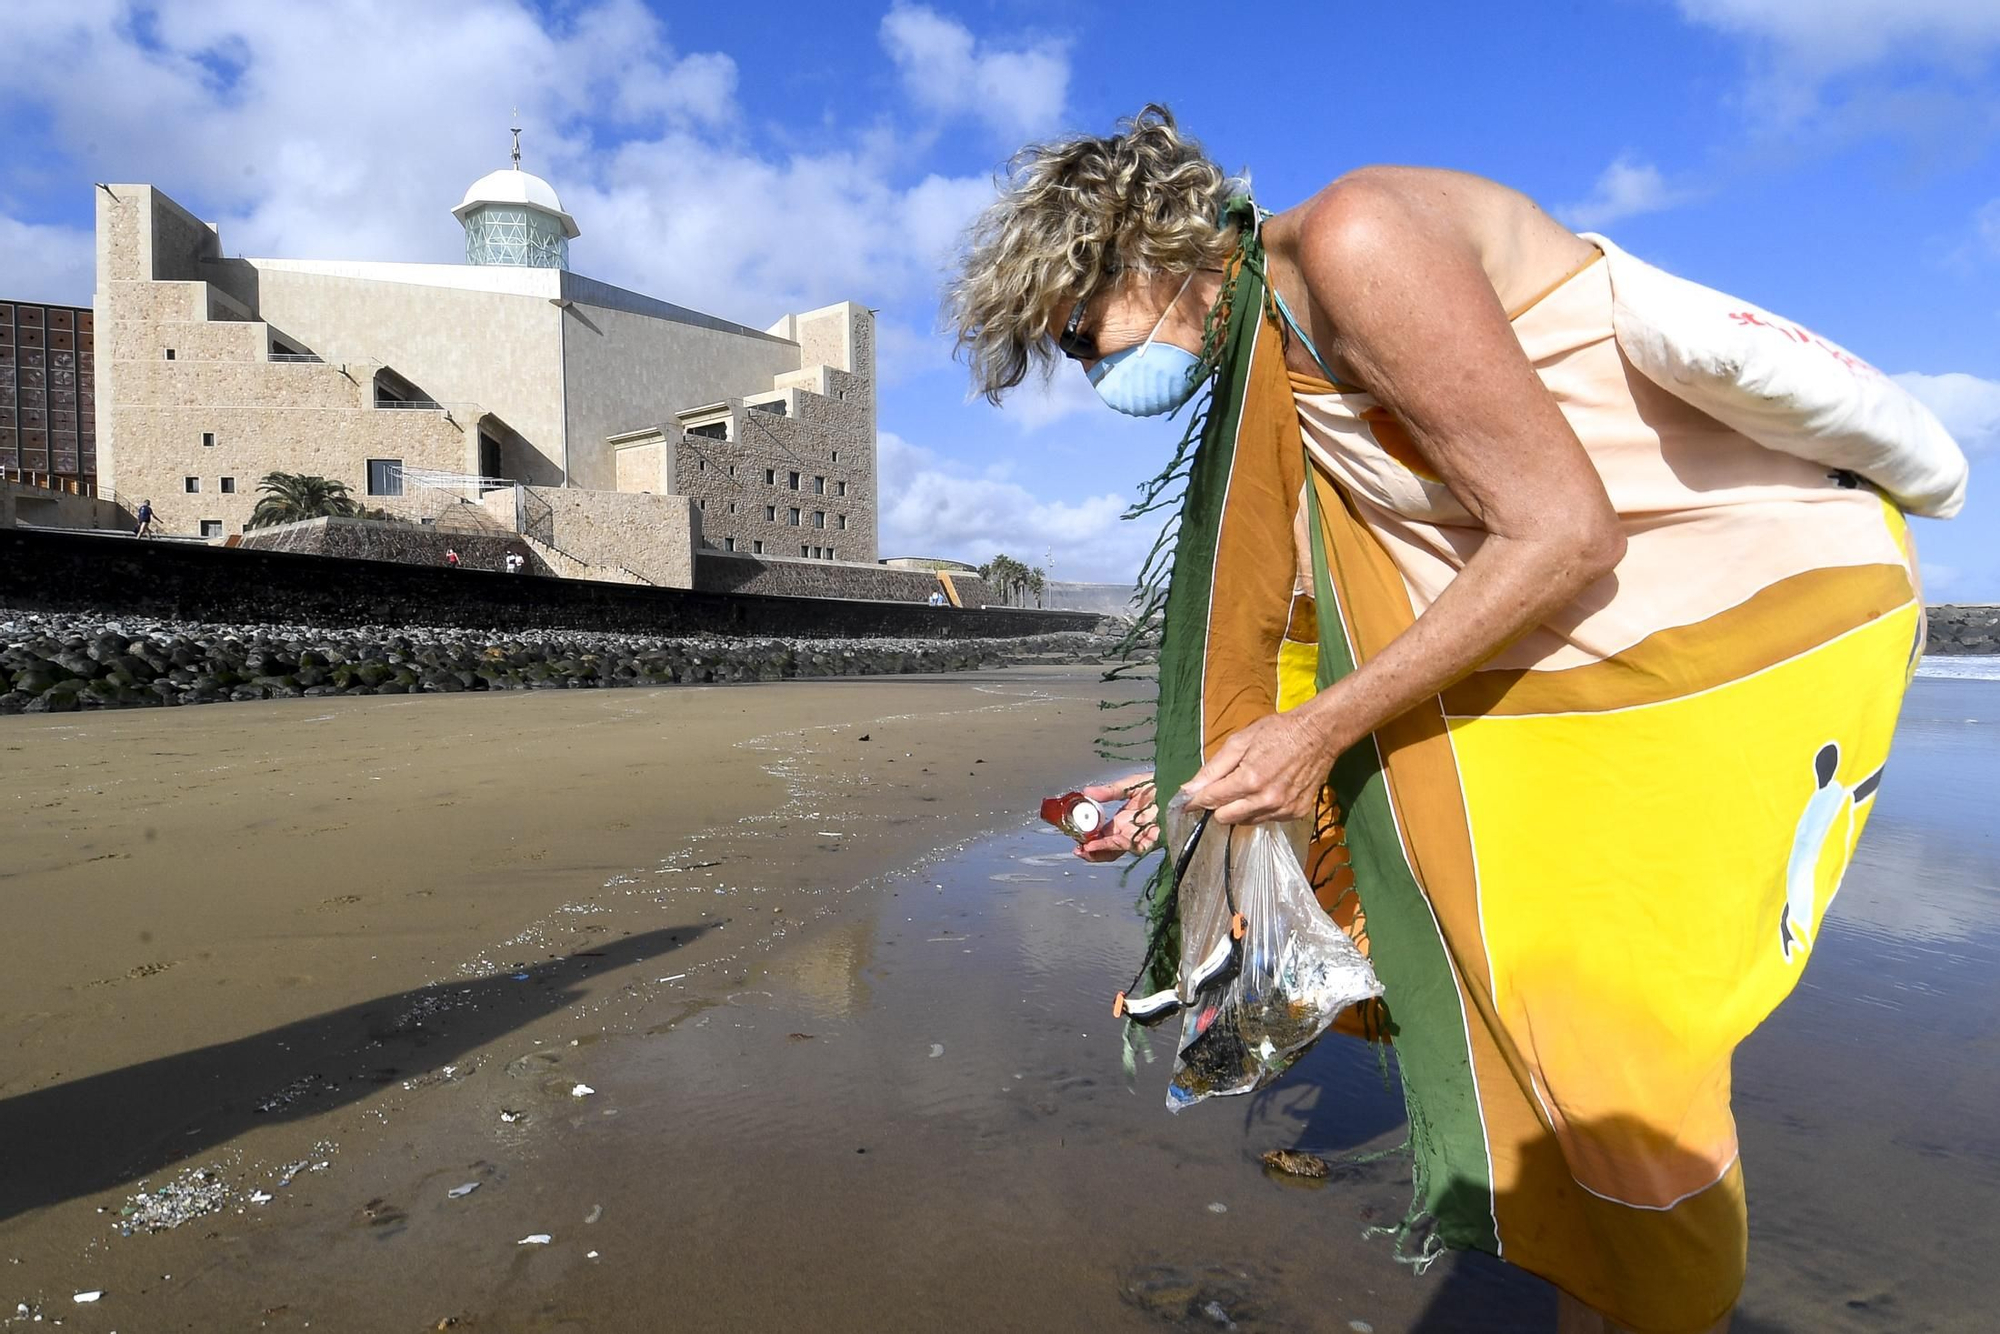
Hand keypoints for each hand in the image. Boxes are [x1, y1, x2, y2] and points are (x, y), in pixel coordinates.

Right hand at [1074, 772, 1159, 862]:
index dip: (1091, 840)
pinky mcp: (1158, 836)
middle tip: (1080, 850)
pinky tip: (1113, 840)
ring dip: (1105, 849)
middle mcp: (1132, 830)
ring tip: (1090, 848)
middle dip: (1094, 851)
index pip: (1104, 835)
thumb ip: (1109, 791)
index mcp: (1124, 820)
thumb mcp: (1131, 785)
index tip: (1078, 841)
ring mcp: (1143, 834)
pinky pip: (1139, 844)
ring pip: (1122, 848)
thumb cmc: (1161, 783)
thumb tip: (1087, 791)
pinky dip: (1125, 843)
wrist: (1183, 782)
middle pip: (1110, 847)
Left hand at [1182, 704, 1342, 825]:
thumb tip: (1189, 788)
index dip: (1195, 801)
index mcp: (1249, 780)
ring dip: (1239, 809)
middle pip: (1225, 818)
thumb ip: (1214, 768)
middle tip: (1222, 789)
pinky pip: (1266, 819)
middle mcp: (1265, 800)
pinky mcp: (1295, 813)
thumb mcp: (1240, 741)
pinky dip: (1260, 809)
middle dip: (1217, 806)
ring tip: (1249, 786)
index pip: (1212, 800)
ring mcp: (1282, 809)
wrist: (1319, 734)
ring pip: (1245, 821)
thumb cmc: (1277, 731)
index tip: (1186, 803)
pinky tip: (1267, 791)